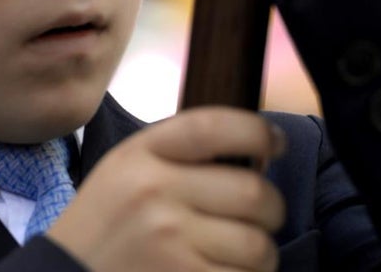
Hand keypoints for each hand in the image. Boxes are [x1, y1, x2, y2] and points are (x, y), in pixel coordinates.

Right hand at [48, 107, 285, 271]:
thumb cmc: (105, 227)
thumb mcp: (125, 172)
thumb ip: (177, 155)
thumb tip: (256, 150)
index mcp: (139, 155)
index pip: (214, 126)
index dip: (257, 131)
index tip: (275, 143)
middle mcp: (154, 192)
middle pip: (252, 191)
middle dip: (271, 209)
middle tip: (262, 216)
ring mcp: (169, 241)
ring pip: (257, 245)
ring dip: (260, 253)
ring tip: (237, 253)